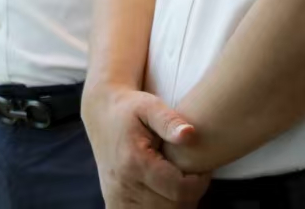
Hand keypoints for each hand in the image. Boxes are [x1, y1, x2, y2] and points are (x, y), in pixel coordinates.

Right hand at [83, 86, 210, 208]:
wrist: (102, 116)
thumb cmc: (130, 109)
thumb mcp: (150, 106)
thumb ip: (170, 120)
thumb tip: (190, 133)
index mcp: (135, 163)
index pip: (180, 190)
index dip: (199, 183)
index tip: (203, 168)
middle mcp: (124, 186)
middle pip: (173, 207)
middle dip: (190, 194)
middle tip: (191, 174)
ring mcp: (117, 199)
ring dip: (176, 203)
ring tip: (178, 180)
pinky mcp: (115, 205)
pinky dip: (160, 208)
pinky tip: (164, 192)